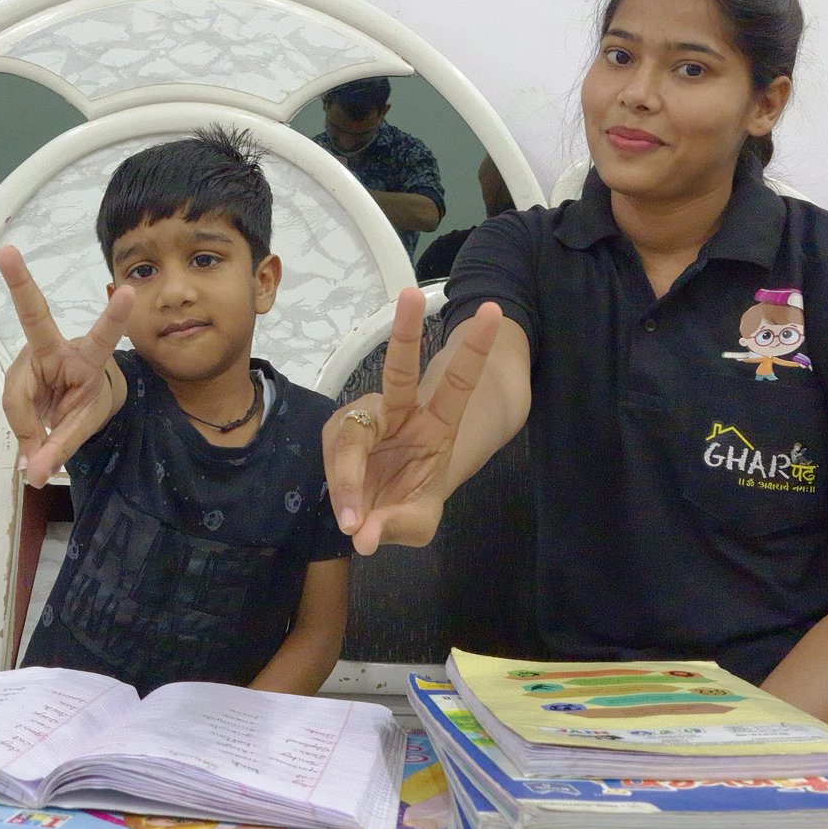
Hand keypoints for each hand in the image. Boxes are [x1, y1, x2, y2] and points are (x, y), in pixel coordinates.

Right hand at [0, 245, 133, 487]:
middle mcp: (56, 346)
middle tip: (7, 253)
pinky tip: (32, 435)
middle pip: (33, 318)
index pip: (103, 336)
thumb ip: (61, 447)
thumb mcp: (83, 425)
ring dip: (30, 427)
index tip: (128, 291)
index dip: (114, 316)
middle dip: (20, 283)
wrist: (78, 401)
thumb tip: (32, 474)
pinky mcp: (16, 371)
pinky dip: (22, 429)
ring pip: (17, 396)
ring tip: (46, 441)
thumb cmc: (86, 401)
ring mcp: (32, 355)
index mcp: (88, 356)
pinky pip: (11, 405)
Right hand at [323, 288, 501, 554]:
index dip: (475, 349)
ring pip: (351, 436)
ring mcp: (368, 419)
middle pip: (400, 370)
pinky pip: (334, 457)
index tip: (493, 312)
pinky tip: (348, 514)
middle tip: (409, 295)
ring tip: (352, 520)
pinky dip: (339, 488)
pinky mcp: (339, 433)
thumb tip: (363, 534)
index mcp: (437, 424)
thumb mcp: (418, 523)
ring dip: (348, 477)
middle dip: (405, 331)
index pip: (459, 382)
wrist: (376, 507)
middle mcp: (402, 412)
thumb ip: (397, 525)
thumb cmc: (409, 502)